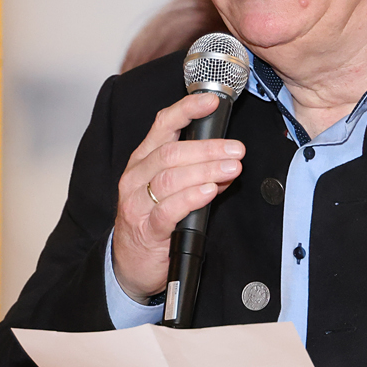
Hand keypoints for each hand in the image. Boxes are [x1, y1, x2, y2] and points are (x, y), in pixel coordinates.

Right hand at [111, 93, 244, 300]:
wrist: (130, 265)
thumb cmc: (151, 221)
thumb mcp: (168, 189)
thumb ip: (194, 171)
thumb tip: (227, 160)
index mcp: (142, 161)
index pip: (163, 125)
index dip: (187, 110)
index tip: (211, 101)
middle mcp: (135, 178)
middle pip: (172, 153)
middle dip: (208, 148)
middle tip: (236, 150)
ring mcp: (137, 204)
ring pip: (170, 178)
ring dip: (205, 170)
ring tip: (231, 169)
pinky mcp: (146, 230)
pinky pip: (169, 210)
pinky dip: (192, 198)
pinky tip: (209, 191)